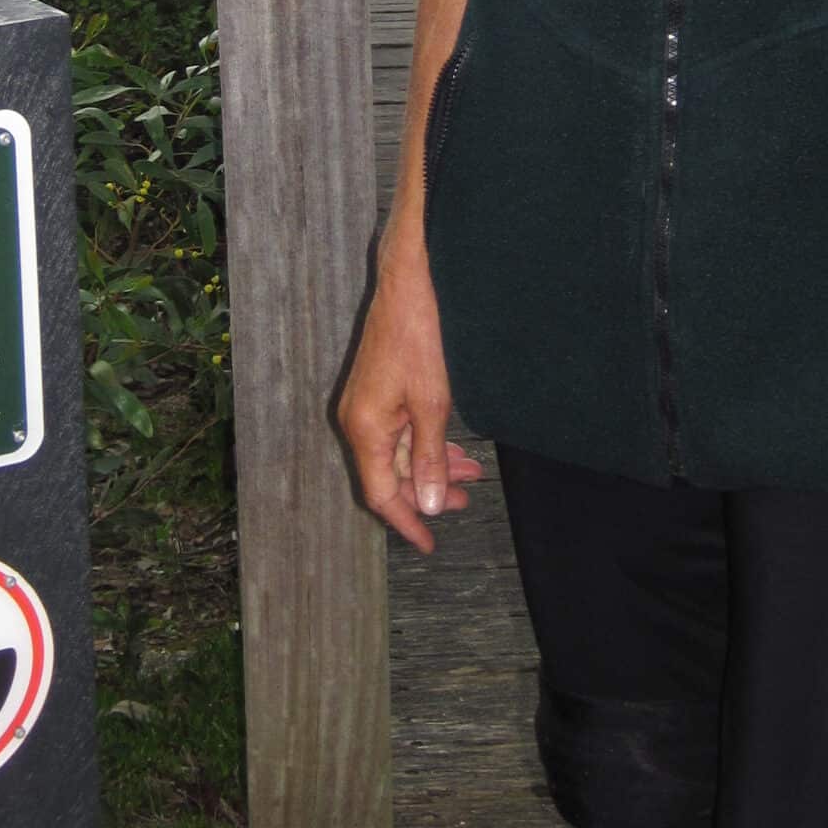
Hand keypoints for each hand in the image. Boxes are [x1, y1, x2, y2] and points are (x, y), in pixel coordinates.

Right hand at [336, 244, 481, 552]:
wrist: (406, 284)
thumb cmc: (416, 337)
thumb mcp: (432, 403)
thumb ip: (429, 457)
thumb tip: (427, 504)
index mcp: (365, 429)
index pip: (381, 493)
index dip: (405, 521)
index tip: (429, 543)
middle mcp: (357, 422)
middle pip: (390, 476)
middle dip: (426, 493)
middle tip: (463, 501)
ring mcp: (366, 408)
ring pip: (398, 454)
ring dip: (431, 467)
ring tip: (470, 475)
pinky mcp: (377, 394)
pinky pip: (399, 433)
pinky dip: (425, 444)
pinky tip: (452, 448)